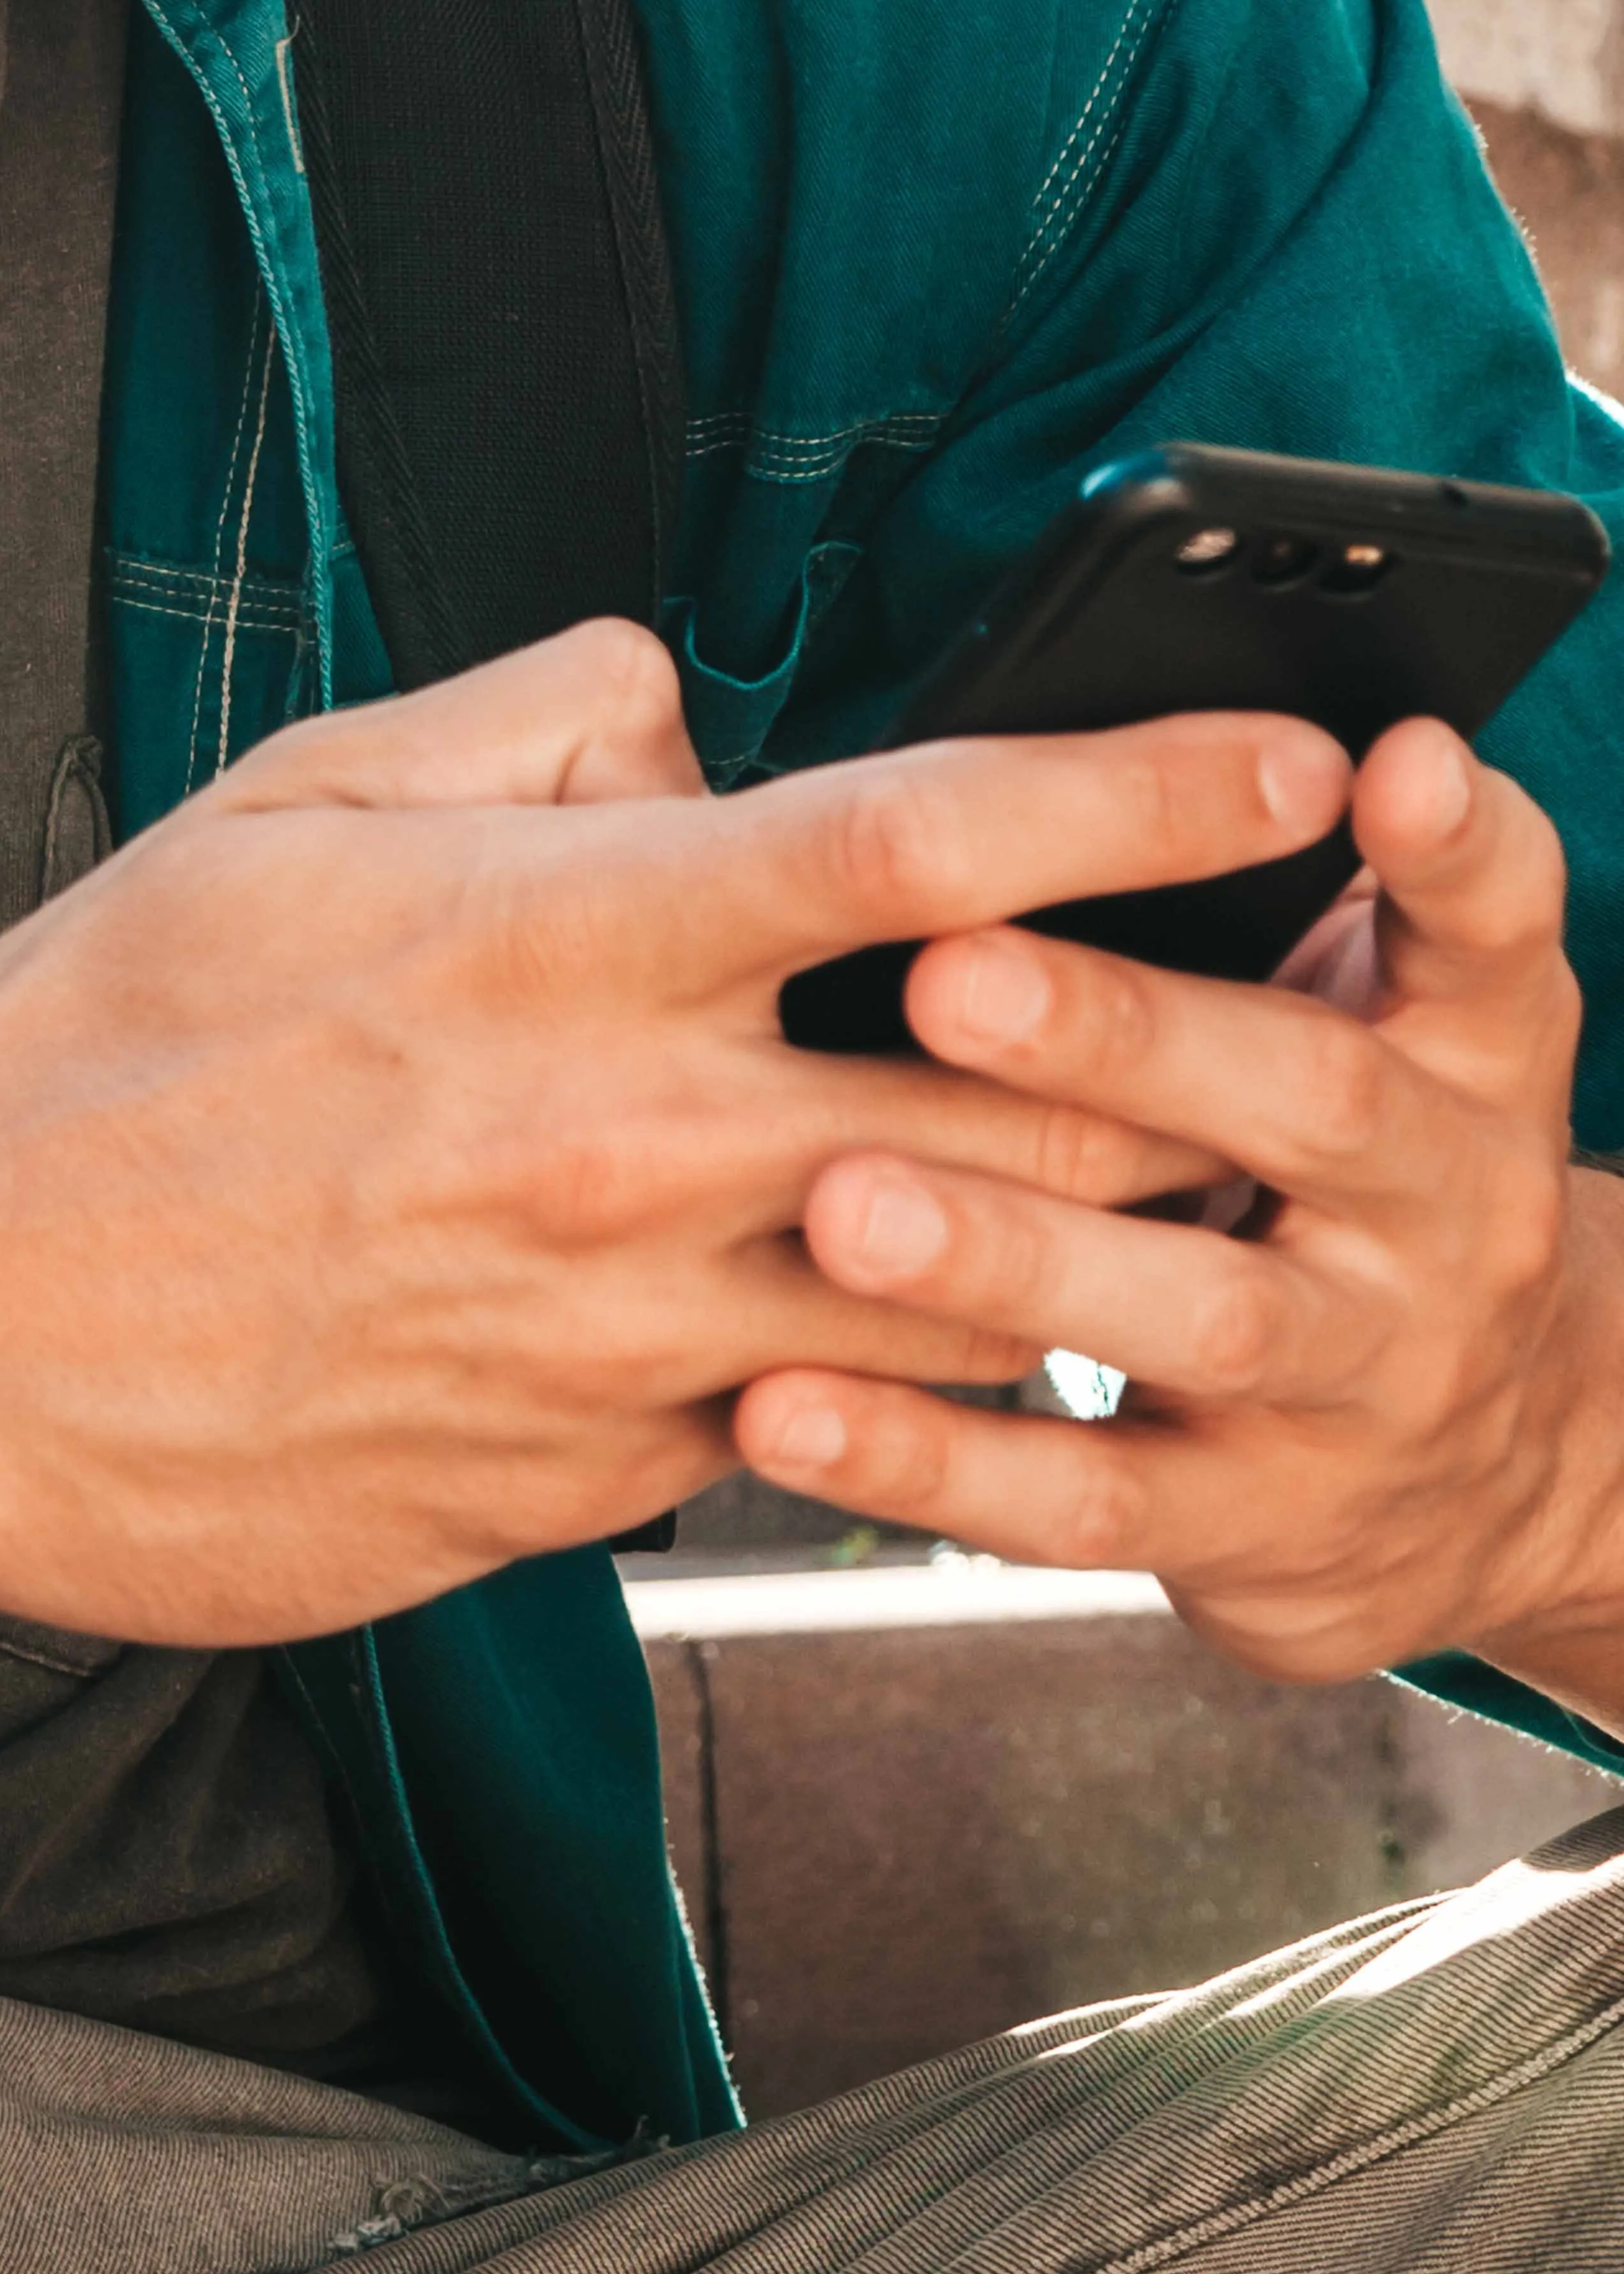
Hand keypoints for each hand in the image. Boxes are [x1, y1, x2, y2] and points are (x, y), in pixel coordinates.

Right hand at [0, 625, 1349, 1647]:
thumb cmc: (87, 1038)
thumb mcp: (290, 800)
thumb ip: (535, 722)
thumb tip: (693, 728)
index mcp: (563, 942)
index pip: (931, 845)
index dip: (1145, 788)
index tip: (1291, 769)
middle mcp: (621, 1151)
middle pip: (1022, 1114)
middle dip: (1156, 1078)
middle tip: (1212, 1042)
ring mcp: (607, 1346)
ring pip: (933, 1308)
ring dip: (1013, 1251)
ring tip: (1009, 1200)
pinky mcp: (566, 1491)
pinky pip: (771, 1431)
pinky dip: (816, 1370)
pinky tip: (755, 1323)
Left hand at [736, 717, 1623, 1715]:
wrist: (1490, 1479)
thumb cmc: (1346, 1188)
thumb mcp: (1369, 1034)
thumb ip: (1274, 902)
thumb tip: (1067, 752)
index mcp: (1459, 1056)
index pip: (1488, 927)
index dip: (1452, 848)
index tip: (1383, 761)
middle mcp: (1440, 1208)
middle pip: (1310, 1100)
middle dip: (1127, 1033)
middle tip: (949, 977)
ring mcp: (1357, 1378)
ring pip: (1200, 1315)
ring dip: (1012, 1256)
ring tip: (844, 1208)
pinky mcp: (1254, 1521)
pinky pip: (1084, 1499)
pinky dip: (931, 1459)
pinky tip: (784, 1407)